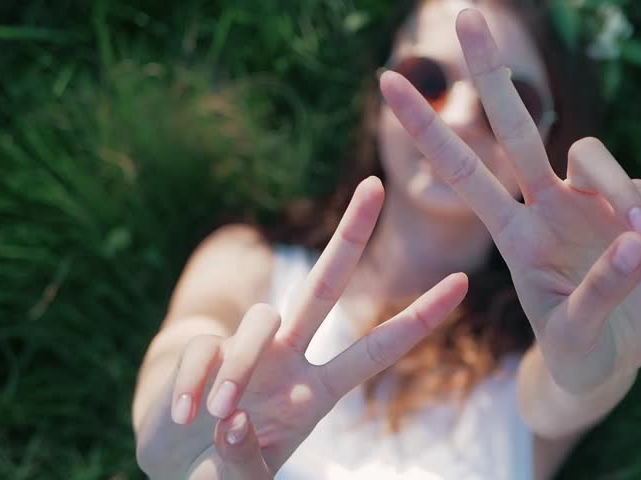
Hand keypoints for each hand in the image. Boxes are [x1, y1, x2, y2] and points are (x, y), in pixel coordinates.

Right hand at [171, 177, 468, 473]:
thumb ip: (244, 459)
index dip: (419, 317)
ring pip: (263, 319)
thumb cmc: (223, 470)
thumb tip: (234, 421)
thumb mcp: (243, 477)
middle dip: (351, 235)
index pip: (377, 349)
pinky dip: (195, 381)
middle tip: (375, 184)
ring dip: (240, 366)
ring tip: (219, 416)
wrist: (177, 463)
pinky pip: (205, 348)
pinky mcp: (204, 348)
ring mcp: (250, 351)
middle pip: (326, 284)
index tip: (463, 282)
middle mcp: (291, 360)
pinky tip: (187, 413)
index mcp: (319, 392)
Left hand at [379, 9, 640, 393]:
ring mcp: (585, 205)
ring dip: (617, 189)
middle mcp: (543, 207)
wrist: (607, 364)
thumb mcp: (576, 332)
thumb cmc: (575, 352)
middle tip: (467, 12)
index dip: (426, 127)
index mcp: (511, 233)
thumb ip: (603, 288)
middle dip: (492, 73)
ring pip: (595, 154)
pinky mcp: (625, 211)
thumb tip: (636, 238)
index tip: (388, 81)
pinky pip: (636, 189)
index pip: (462, 169)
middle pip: (515, 127)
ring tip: (640, 243)